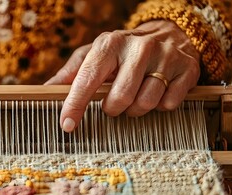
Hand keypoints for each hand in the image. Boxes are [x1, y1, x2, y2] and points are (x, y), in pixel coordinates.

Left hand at [45, 20, 199, 132]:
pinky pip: (169, 104)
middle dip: (112, 108)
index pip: (88, 79)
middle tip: (113, 103)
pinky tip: (156, 94)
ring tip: (134, 98)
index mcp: (110, 44)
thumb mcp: (95, 54)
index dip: (75, 104)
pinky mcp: (186, 70)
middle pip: (120, 97)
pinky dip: (160, 107)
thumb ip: (71, 73)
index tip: (67, 124)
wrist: (171, 32)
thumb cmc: (123, 50)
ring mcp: (165, 58)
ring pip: (145, 103)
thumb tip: (44, 89)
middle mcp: (138, 48)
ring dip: (136, 110)